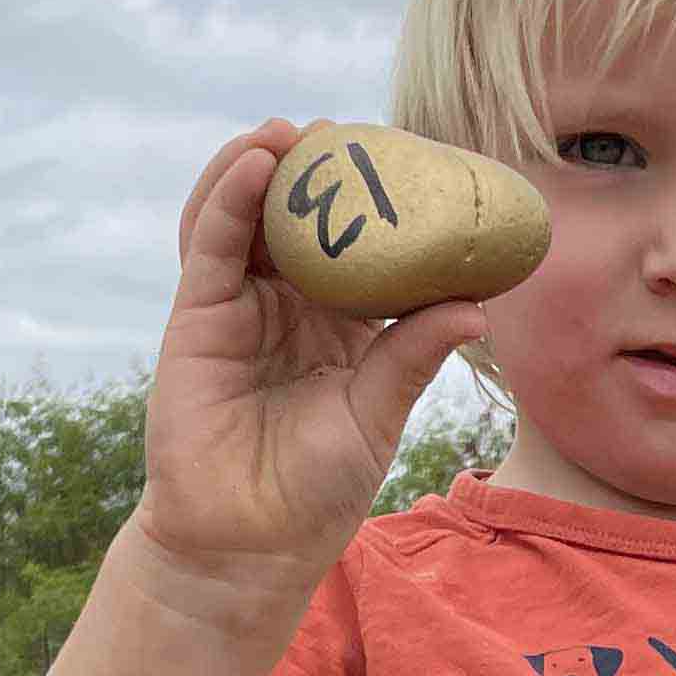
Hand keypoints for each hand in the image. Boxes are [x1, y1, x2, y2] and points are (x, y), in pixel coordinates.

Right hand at [126, 126, 490, 625]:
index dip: (373, 199)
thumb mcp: (378, 415)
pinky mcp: (197, 316)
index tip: (406, 159)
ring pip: (246, 216)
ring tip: (292, 132)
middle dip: (316, 168)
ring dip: (263, 165)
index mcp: (340, 322)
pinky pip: (211, 245)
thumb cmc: (317, 489)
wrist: (248, 543)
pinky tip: (253, 164)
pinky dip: (228, 198)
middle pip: (298, 216)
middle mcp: (288, 303)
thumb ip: (412, 355)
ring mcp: (239, 305)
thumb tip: (478, 305)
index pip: (358, 244)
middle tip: (345, 131)